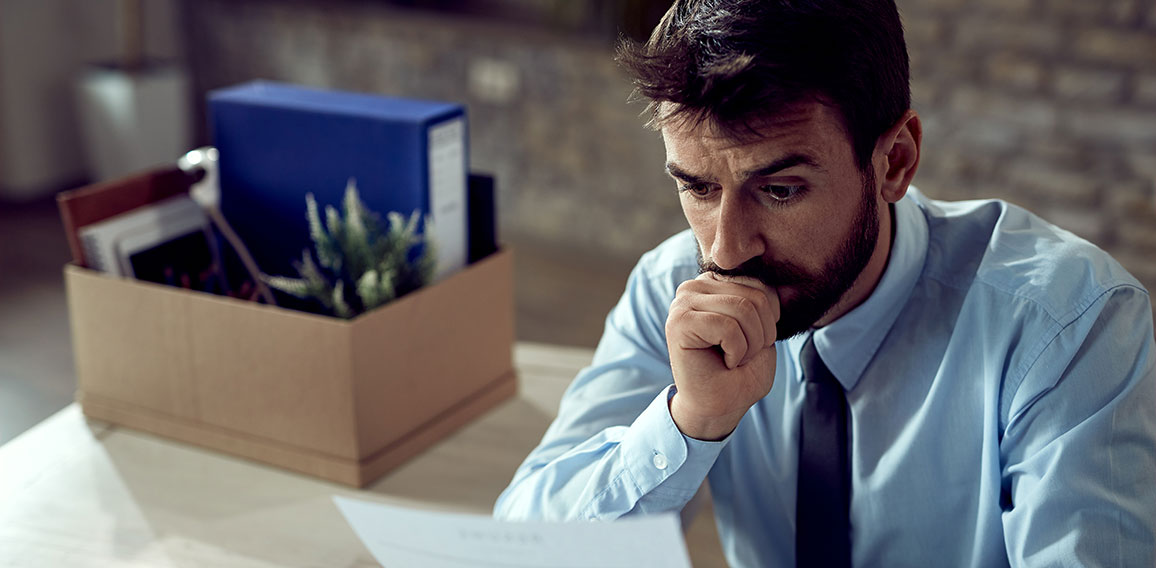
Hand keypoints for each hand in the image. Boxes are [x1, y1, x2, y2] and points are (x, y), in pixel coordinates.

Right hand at [665, 272, 779, 439]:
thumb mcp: (762, 326)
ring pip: (743, 310)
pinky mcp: (679, 322)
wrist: (721, 407)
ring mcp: (683, 302)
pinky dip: (736, 352)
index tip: (751, 343)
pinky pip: (728, 327)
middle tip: (743, 356)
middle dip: (761, 335)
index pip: (761, 287)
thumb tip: (762, 268)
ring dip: (749, 345)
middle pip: (755, 298)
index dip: (769, 322)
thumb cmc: (742, 371)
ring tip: (733, 359)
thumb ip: (762, 298)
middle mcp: (695, 286)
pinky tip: (723, 362)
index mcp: (714, 283)